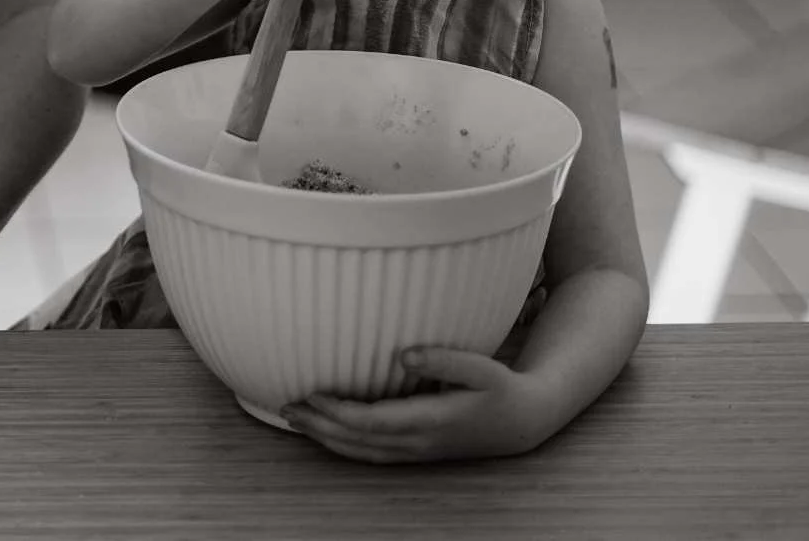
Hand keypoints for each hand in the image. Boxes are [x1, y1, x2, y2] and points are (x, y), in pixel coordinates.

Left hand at [280, 347, 561, 462]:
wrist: (522, 423)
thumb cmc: (501, 389)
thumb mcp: (482, 368)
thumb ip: (444, 359)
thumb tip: (403, 354)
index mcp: (431, 420)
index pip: (374, 422)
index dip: (339, 412)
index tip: (312, 394)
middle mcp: (419, 441)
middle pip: (359, 441)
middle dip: (321, 426)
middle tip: (286, 406)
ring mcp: (417, 450)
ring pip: (363, 452)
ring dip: (327, 438)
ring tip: (294, 419)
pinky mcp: (417, 450)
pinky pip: (372, 454)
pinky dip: (345, 446)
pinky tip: (327, 434)